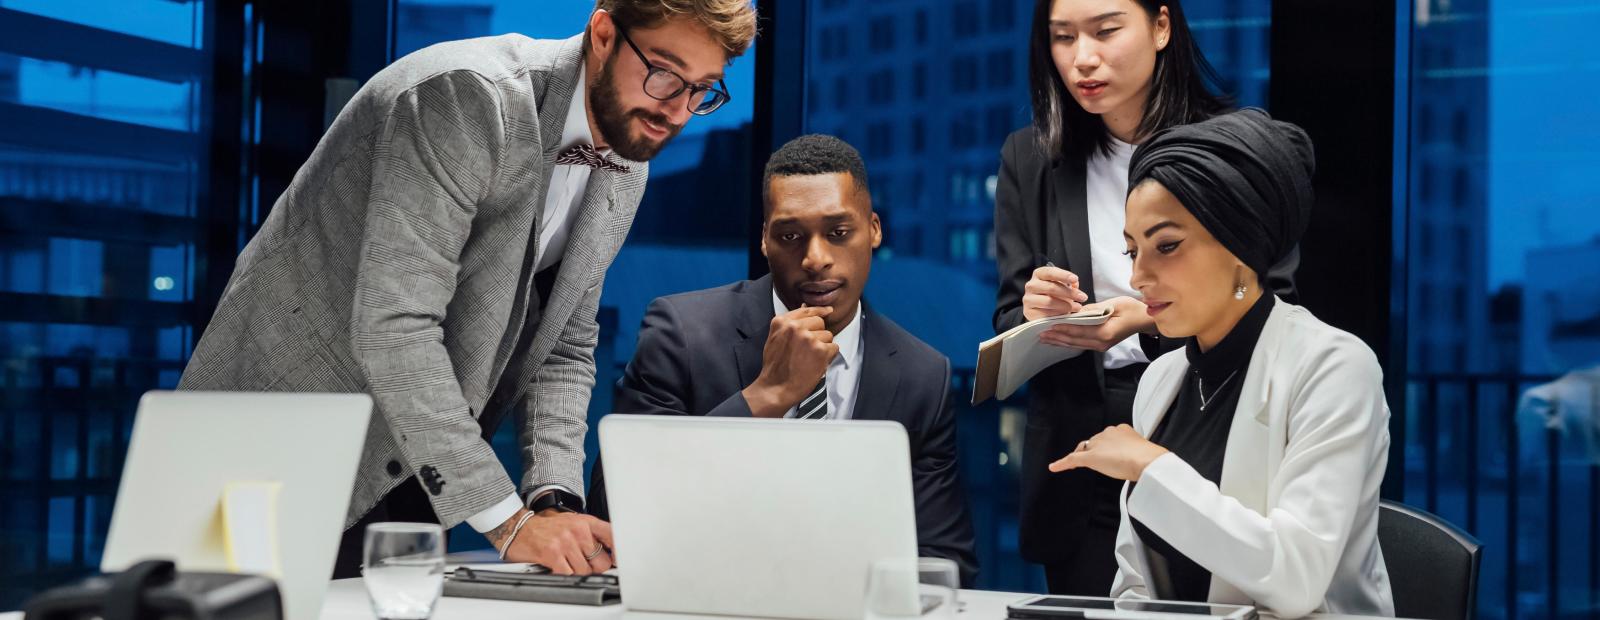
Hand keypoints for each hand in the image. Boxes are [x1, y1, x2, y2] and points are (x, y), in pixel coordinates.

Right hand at [488, 508, 614, 574]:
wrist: (518, 527)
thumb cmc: (546, 526)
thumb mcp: (572, 522)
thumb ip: (591, 534)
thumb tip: (609, 552)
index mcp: (585, 521)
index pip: (612, 536)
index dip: (618, 552)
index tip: (617, 561)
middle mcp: (578, 530)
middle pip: (601, 561)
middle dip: (594, 568)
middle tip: (584, 565)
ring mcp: (565, 542)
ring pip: (585, 571)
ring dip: (577, 572)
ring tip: (567, 563)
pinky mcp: (553, 554)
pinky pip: (568, 574)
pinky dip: (564, 575)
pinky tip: (558, 567)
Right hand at [742, 306, 838, 417]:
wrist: (776, 388)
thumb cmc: (776, 367)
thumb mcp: (775, 338)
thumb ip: (789, 324)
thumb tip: (804, 307)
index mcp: (782, 322)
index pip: (807, 310)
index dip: (819, 311)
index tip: (828, 311)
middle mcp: (795, 327)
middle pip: (819, 322)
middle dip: (818, 334)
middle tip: (808, 350)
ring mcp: (809, 338)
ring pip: (828, 335)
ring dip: (823, 347)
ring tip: (809, 359)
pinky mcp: (820, 350)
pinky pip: (834, 348)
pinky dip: (828, 357)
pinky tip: (816, 364)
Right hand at [1022, 266, 1087, 320]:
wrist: (1042, 310)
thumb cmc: (1055, 294)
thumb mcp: (1062, 286)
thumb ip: (1069, 283)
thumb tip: (1074, 283)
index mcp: (1039, 274)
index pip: (1050, 272)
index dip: (1063, 275)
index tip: (1075, 279)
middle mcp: (1031, 285)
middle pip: (1051, 288)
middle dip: (1069, 293)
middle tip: (1083, 297)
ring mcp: (1028, 300)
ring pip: (1049, 302)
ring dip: (1066, 305)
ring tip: (1077, 307)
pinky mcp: (1029, 313)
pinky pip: (1046, 314)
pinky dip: (1058, 315)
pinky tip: (1066, 315)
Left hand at [1038, 296, 1155, 350]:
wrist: (1144, 320)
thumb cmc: (1131, 309)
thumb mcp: (1114, 304)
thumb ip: (1093, 309)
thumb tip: (1075, 312)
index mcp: (1104, 332)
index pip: (1078, 331)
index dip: (1062, 328)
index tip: (1048, 326)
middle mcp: (1101, 342)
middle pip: (1074, 340)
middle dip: (1056, 337)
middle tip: (1040, 334)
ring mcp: (1101, 346)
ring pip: (1076, 344)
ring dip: (1060, 341)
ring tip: (1045, 338)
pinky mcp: (1101, 345)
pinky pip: (1081, 344)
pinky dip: (1068, 341)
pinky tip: (1059, 340)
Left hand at [1048, 424, 1168, 481]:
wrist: (1146, 460)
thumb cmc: (1149, 458)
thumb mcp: (1142, 450)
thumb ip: (1134, 452)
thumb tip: (1137, 460)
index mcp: (1121, 430)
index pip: (1108, 438)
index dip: (1107, 447)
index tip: (1112, 454)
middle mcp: (1107, 433)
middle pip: (1095, 443)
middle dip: (1098, 452)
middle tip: (1110, 464)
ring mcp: (1098, 444)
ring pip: (1086, 450)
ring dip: (1088, 457)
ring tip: (1098, 467)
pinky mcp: (1090, 457)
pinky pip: (1072, 459)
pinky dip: (1062, 463)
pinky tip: (1054, 467)